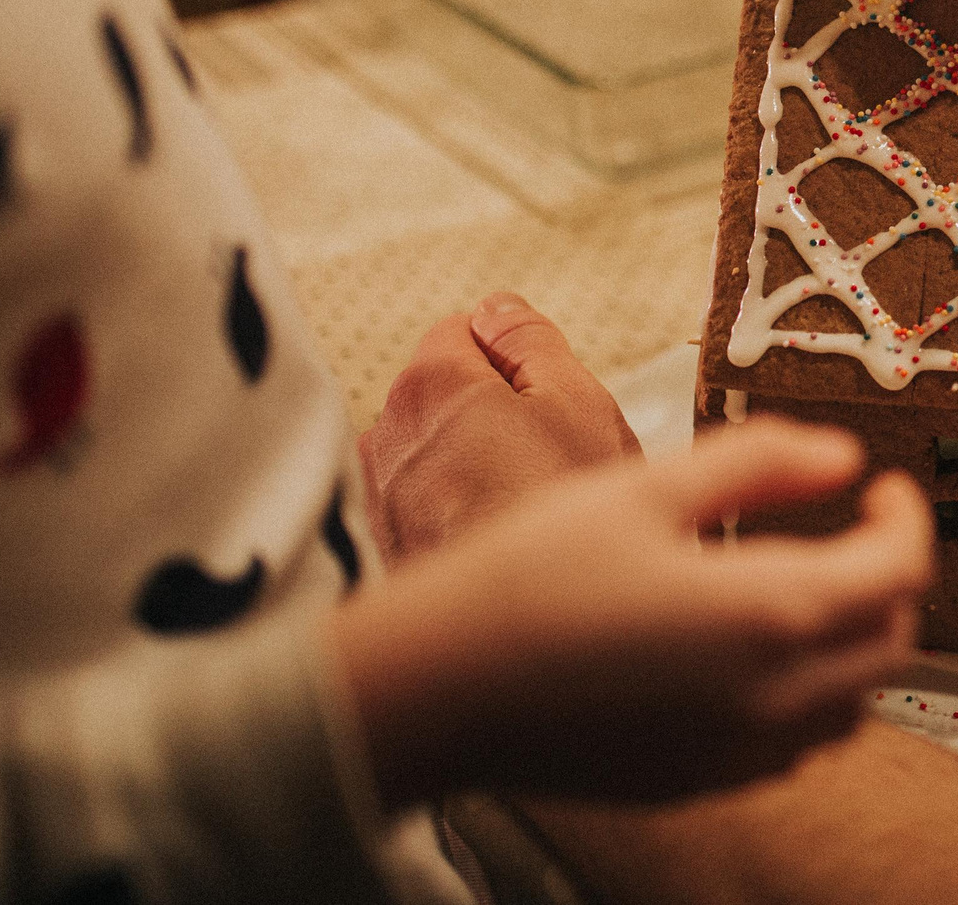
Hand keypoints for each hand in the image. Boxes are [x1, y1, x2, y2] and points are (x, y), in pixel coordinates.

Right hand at [332, 417, 934, 810]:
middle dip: (890, 577)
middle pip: (890, 642)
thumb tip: (841, 456)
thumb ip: (760, 462)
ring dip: (855, 643)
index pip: (899, 571)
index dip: (907, 518)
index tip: (882, 485)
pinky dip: (807, 696)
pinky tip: (753, 655)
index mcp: (769, 614)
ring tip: (809, 587)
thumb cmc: (525, 579)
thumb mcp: (646, 488)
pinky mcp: (697, 783)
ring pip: (851, 704)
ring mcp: (736, 753)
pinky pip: (794, 746)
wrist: (432, 690)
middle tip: (853, 529)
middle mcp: (771, 698)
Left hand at [359, 292, 641, 562]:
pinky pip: (421, 509)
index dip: (517, 358)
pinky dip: (452, 517)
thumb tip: (499, 309)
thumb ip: (534, 339)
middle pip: (443, 393)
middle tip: (549, 458)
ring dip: (468, 467)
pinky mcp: (380, 552)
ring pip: (432, 454)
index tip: (550, 398)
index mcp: (432, 383)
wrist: (527, 648)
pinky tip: (497, 546)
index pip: (465, 329)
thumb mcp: (581, 404)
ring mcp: (376, 498)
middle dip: (490, 412)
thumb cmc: (561, 523)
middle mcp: (385, 433)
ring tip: (523, 510)